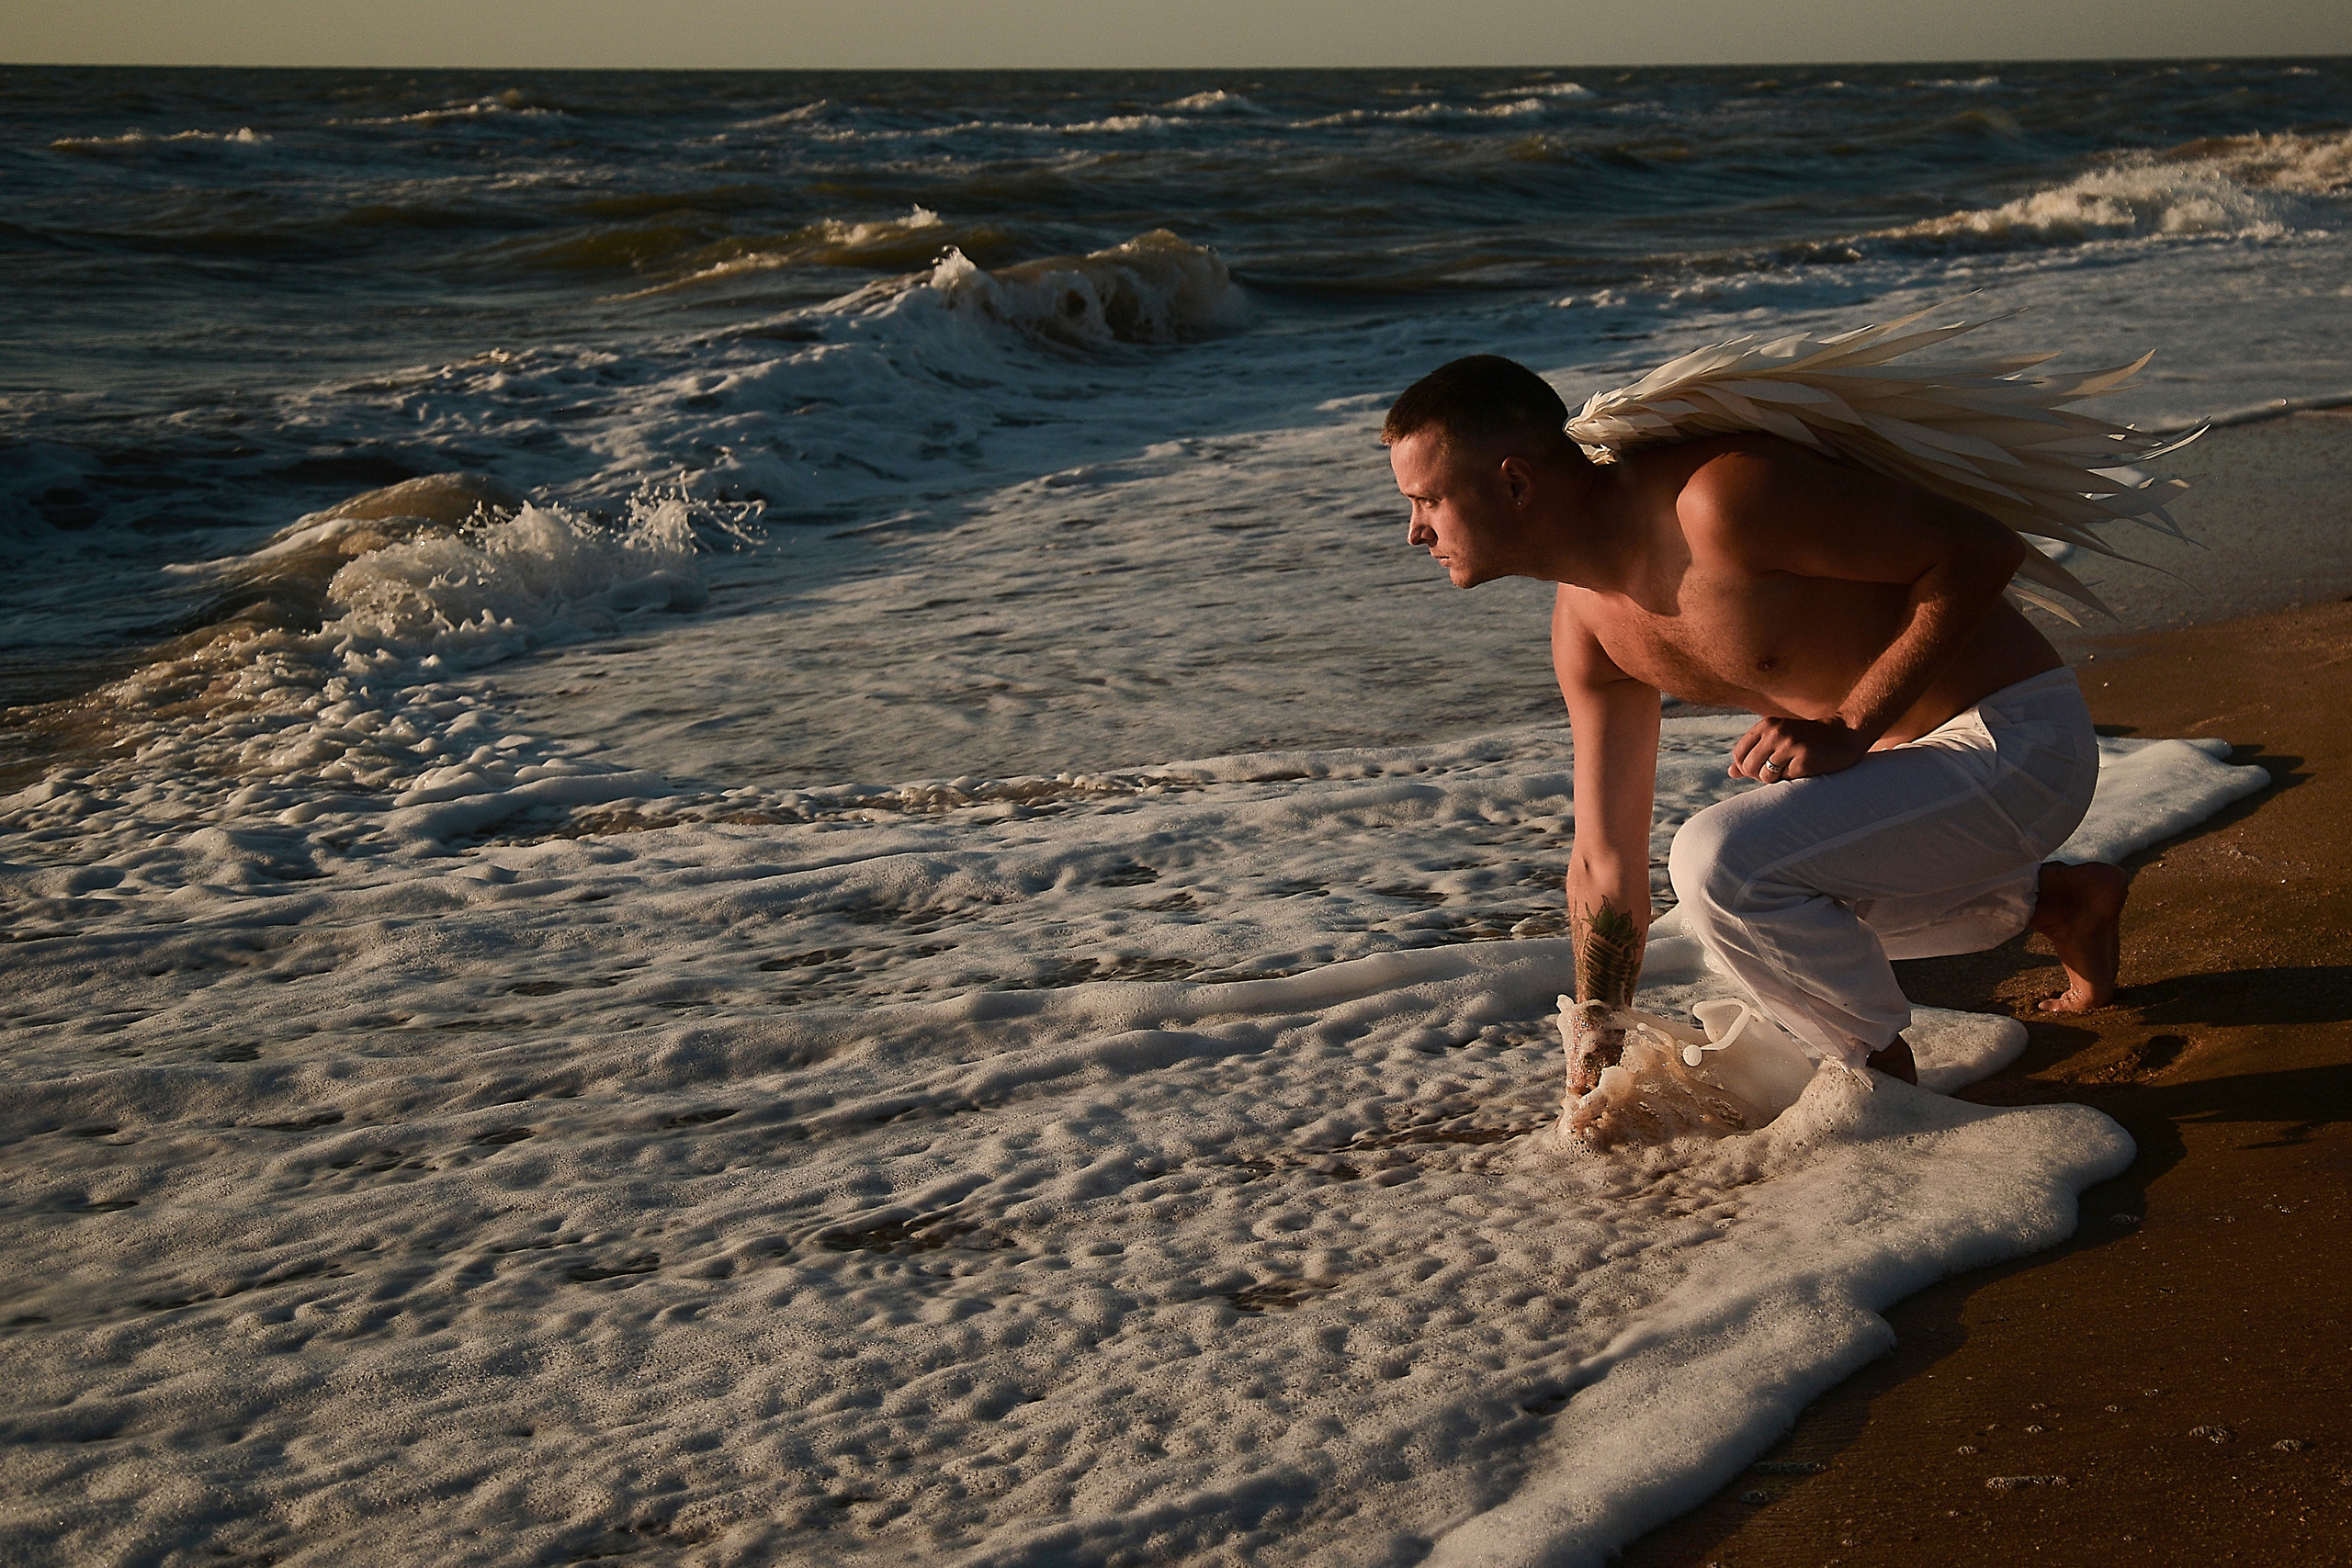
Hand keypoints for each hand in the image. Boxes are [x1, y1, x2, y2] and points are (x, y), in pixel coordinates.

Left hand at [1729, 715, 1873, 781]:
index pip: (1739, 755)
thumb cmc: (1806, 739)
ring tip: (1791, 768)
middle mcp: (1775, 733)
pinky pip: (1786, 780)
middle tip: (1777, 772)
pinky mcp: (1804, 759)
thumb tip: (1730, 773)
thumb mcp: (1777, 739)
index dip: (1746, 767)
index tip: (1761, 768)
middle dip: (1759, 776)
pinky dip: (1793, 779)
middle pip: (1749, 768)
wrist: (1844, 733)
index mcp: (1766, 725)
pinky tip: (1805, 768)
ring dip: (1776, 779)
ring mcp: (1790, 745)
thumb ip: (1753, 753)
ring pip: (1765, 776)